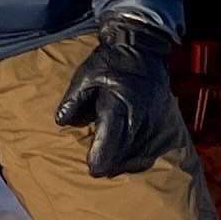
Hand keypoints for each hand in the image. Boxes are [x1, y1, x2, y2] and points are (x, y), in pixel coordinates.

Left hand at [54, 16, 184, 177]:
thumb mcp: (86, 75)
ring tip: (110, 167)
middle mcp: (138, 116)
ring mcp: (152, 118)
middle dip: (111, 163)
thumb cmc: (110, 61)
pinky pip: (149, 143)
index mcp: (118, 104)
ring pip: (138, 149)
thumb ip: (73, 99)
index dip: (100, 157)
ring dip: (124, 161)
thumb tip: (61, 121)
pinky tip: (126, 158)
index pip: (109, 138)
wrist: (142, 47)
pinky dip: (137, 153)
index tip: (92, 170)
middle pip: (124, 150)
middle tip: (97, 172)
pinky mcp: (160, 118)